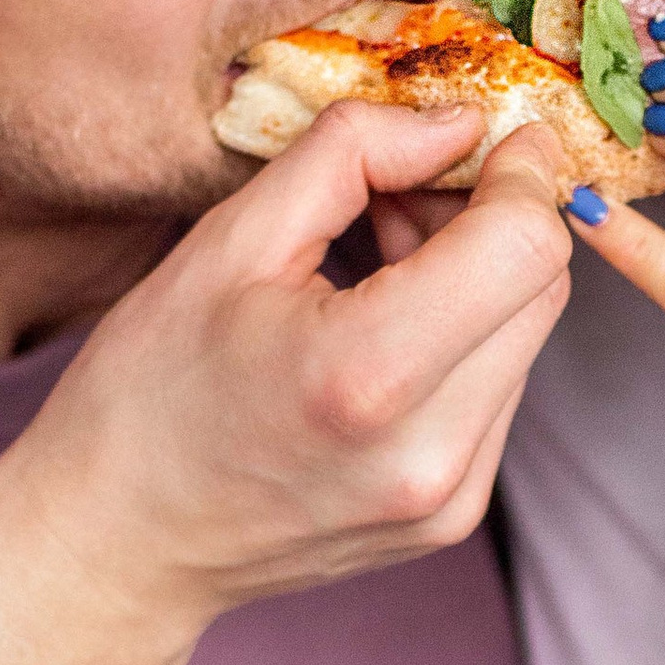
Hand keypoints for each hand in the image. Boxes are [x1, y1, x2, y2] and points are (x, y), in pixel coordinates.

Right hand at [0, 97, 569, 647]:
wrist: (121, 542)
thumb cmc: (151, 388)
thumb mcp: (228, 240)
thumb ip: (352, 155)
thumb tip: (460, 122)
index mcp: (365, 376)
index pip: (524, 247)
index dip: (519, 173)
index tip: (484, 135)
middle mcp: (429, 453)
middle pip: (544, 287)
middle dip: (494, 216)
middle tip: (403, 190)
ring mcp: (449, 499)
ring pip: (528, 337)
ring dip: (481, 276)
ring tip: (381, 259)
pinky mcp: (453, 518)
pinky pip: (499, 391)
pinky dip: (464, 338)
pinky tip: (384, 325)